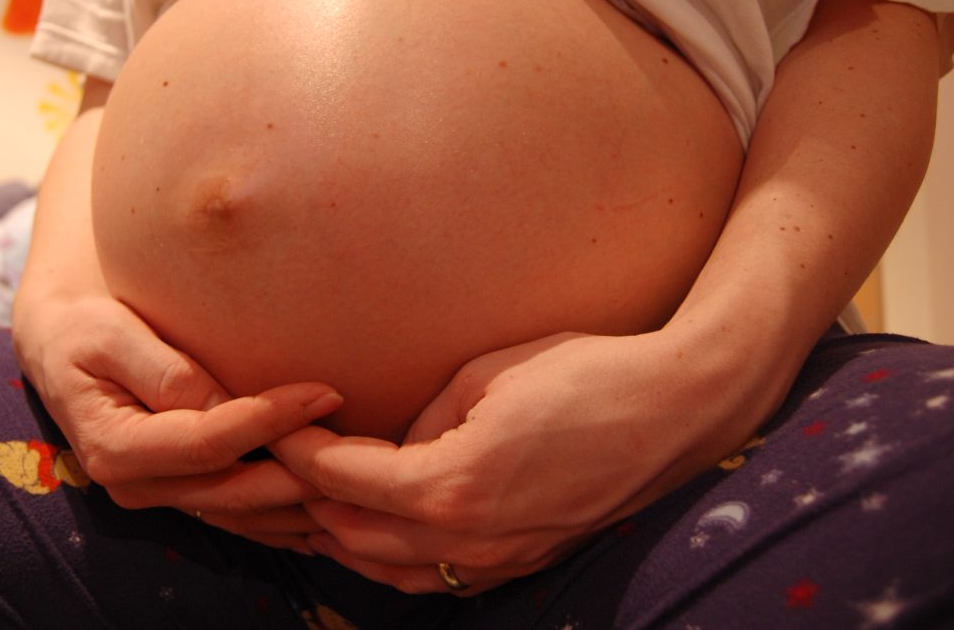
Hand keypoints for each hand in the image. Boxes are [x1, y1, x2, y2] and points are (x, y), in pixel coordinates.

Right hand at [13, 290, 342, 551]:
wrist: (63, 342)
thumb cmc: (86, 324)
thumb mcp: (108, 334)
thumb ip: (163, 371)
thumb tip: (217, 401)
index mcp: (115, 447)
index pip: (209, 444)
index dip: (270, 421)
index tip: (326, 391)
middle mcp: (137, 485)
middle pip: (235, 490)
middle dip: (302, 473)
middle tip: (366, 449)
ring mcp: (161, 496)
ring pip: (243, 514)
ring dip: (302, 504)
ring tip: (364, 479)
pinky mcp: (181, 493)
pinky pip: (241, 515)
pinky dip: (287, 515)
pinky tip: (334, 503)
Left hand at [272, 330, 748, 592]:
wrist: (675, 409)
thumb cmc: (584, 374)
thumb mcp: (484, 375)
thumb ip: (422, 421)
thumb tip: (393, 445)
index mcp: (452, 485)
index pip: (344, 479)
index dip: (301, 450)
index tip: (278, 424)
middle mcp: (470, 539)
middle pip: (355, 534)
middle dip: (309, 498)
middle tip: (284, 461)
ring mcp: (502, 560)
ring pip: (391, 572)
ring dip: (345, 537)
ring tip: (316, 502)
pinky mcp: (526, 563)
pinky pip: (438, 580)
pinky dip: (394, 560)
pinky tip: (383, 533)